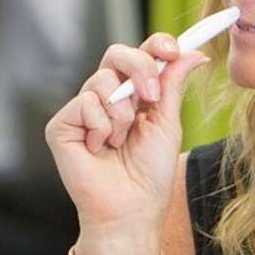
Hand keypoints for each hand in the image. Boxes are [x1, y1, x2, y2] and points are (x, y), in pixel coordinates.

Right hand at [45, 33, 208, 232]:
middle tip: (151, 96)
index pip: (140, 54)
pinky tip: (99, 149)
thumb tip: (193, 52)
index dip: (155, 45)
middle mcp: (104, 98)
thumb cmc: (150, 175)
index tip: (171, 49)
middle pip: (115, 53)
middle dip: (138, 67)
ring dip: (121, 114)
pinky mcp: (61, 127)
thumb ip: (173, 85)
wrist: (131, 210)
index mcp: (132, 95)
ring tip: (120, 142)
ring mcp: (81, 112)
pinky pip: (83, 103)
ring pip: (100, 80)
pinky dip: (100, 127)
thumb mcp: (167, 123)